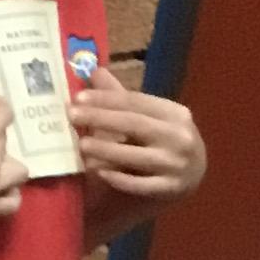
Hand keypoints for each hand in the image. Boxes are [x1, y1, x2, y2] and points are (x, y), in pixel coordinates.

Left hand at [70, 63, 205, 201]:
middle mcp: (180, 137)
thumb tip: (93, 71)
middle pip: (135, 124)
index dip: (105, 98)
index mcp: (175, 113)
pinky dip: (119, 179)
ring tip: (81, 146)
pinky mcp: (170, 189)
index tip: (78, 98)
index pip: (136, 101)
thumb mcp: (146, 117)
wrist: (188, 175)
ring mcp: (177, 165)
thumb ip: (120, 97)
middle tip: (71, 116)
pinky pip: (141, 185)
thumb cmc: (160, 140)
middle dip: (100, 118)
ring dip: (106, 150)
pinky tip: (98, 172)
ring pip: (137, 156)